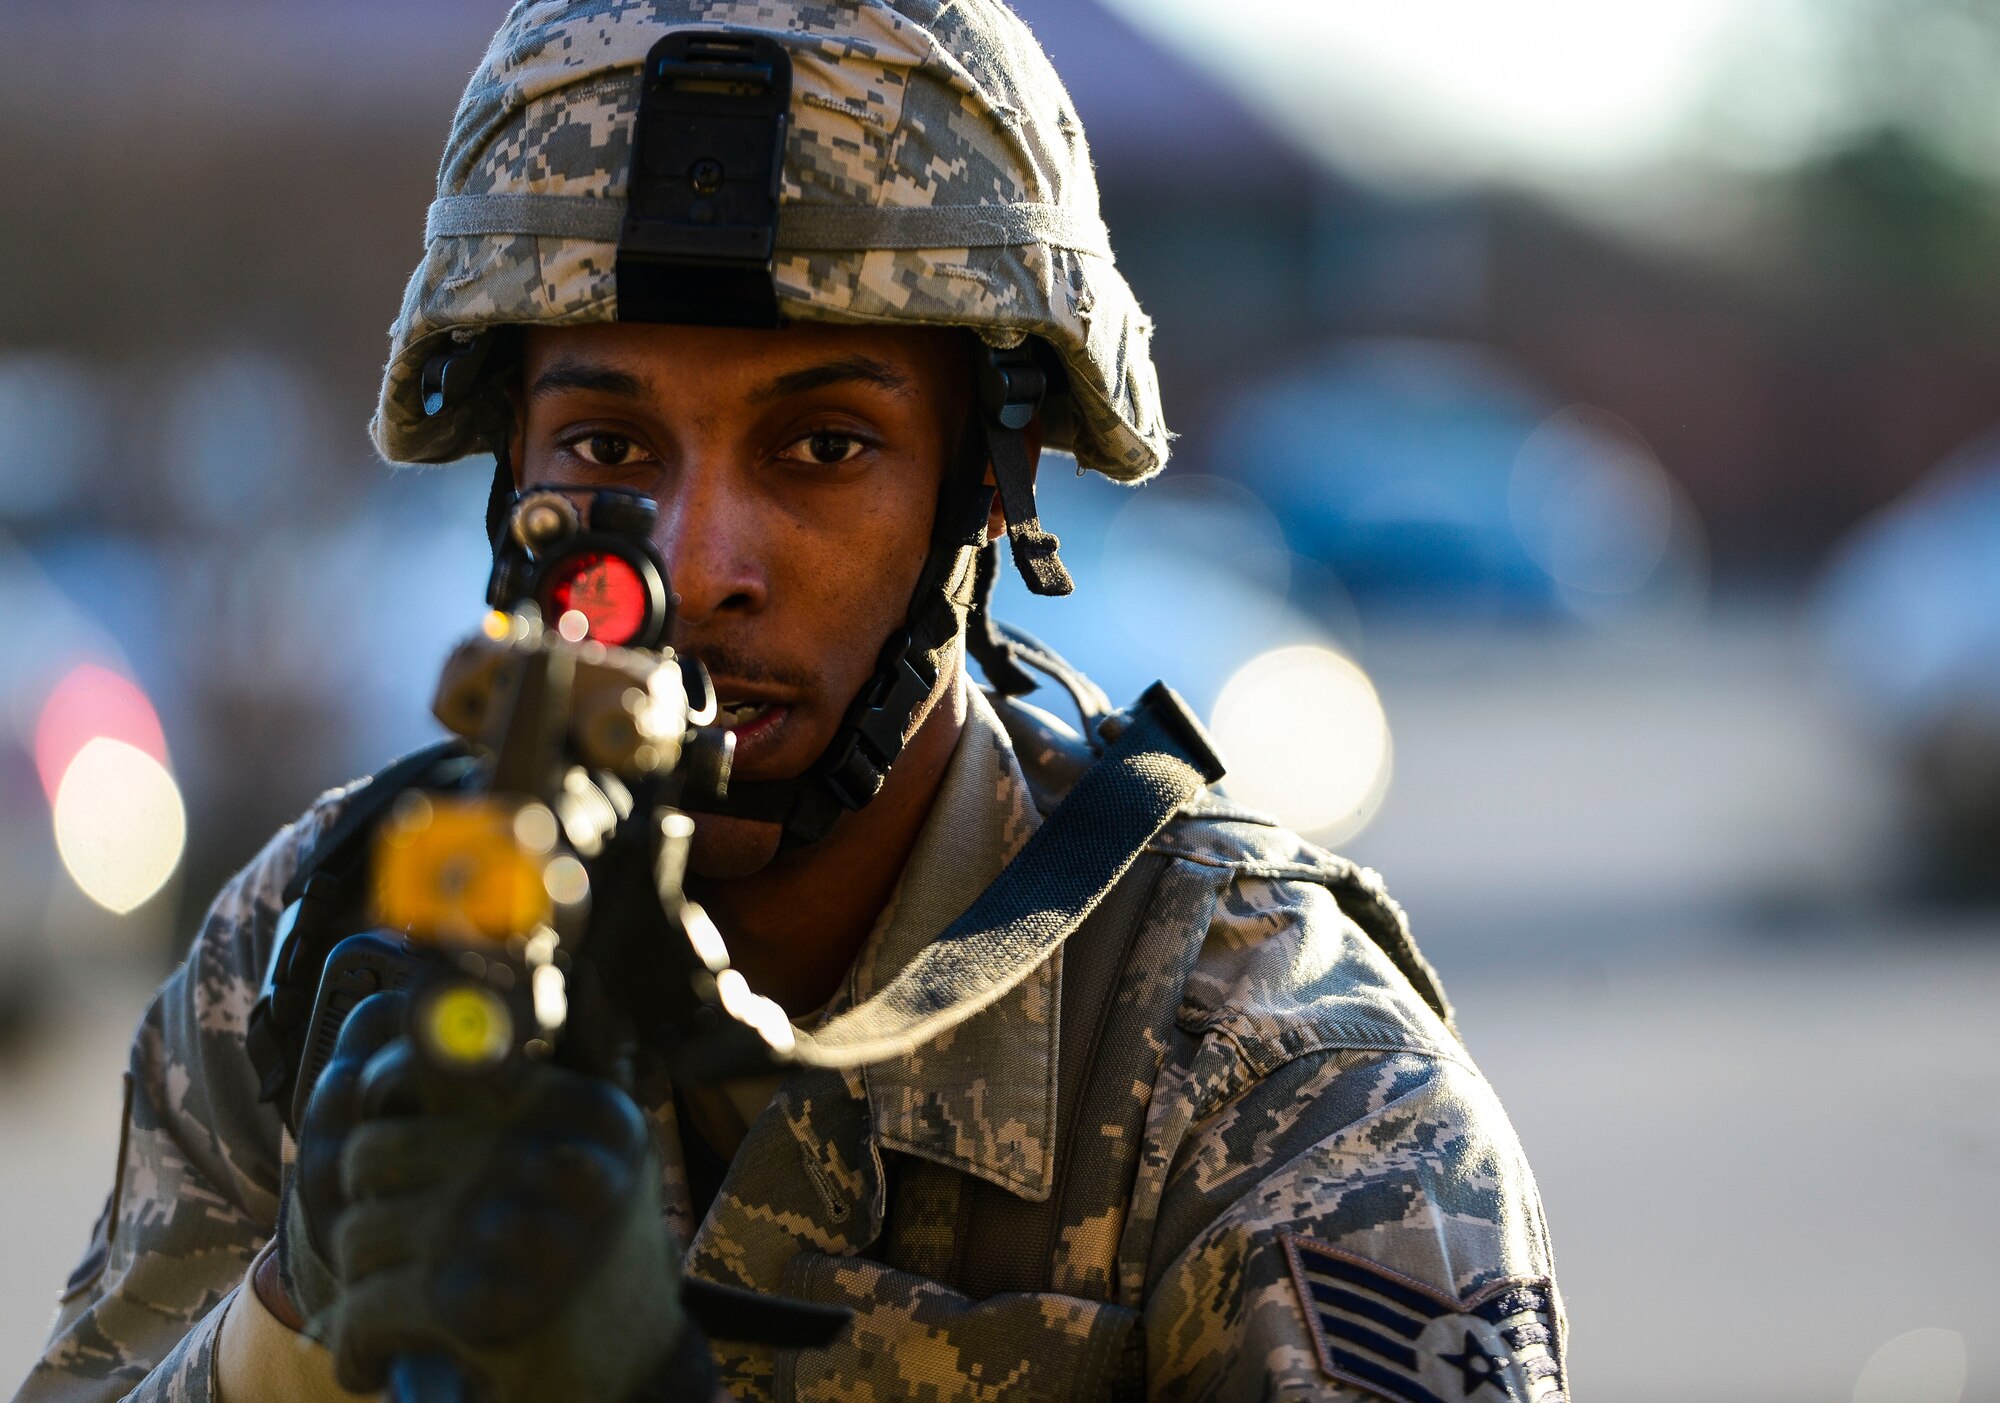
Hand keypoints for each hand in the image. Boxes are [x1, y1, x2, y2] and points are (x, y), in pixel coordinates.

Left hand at [287, 989, 701, 1400]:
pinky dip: (355, 1347)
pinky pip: (364, 1308)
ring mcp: (517, 1229)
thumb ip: (515, 1096)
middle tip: (388, 1245)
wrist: (634, 1381)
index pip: (448, 1055)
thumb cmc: (589, 1267)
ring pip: (360, 1231)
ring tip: (390, 1304)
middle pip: (379, 1149)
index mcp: (585, 1113)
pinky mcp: (477, 1307)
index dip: (385, 1082)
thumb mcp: (586, 1168)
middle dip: (364, 1207)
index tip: (372, 1106)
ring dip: (359, 1285)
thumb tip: (413, 1001)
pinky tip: (376, 1358)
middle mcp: (556, 1156)